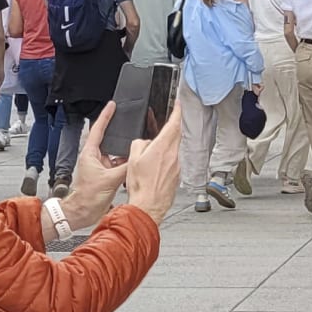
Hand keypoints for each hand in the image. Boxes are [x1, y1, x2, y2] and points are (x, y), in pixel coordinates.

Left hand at [62, 103, 128, 229]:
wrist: (83, 213)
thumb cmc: (87, 197)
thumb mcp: (109, 179)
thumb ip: (125, 168)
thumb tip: (137, 160)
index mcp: (90, 153)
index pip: (98, 129)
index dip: (106, 116)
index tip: (112, 105)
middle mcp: (95, 158)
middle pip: (110, 141)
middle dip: (121, 135)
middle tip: (130, 124)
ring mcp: (101, 167)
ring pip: (117, 154)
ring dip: (125, 153)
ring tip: (136, 149)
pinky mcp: (107, 176)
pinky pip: (119, 166)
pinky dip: (126, 165)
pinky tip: (133, 165)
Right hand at [124, 99, 183, 218]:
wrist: (148, 207)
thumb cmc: (140, 187)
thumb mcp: (132, 159)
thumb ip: (139, 144)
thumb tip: (145, 143)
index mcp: (162, 148)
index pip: (174, 124)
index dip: (177, 112)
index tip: (178, 104)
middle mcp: (173, 156)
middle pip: (176, 136)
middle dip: (172, 127)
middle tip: (167, 122)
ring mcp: (177, 167)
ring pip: (173, 150)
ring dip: (166, 147)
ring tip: (153, 153)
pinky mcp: (176, 177)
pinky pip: (172, 163)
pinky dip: (166, 161)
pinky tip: (155, 169)